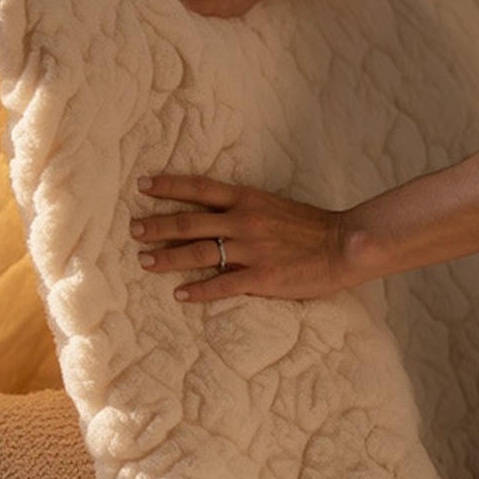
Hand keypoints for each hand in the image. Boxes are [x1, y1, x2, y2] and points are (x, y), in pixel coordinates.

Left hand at [131, 174, 354, 300]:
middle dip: (156, 226)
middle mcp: (244, 221)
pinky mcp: (260, 277)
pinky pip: (221, 284)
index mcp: (247, 199)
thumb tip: (213, 211)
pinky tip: (179, 294)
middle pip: (188, 222)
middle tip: (133, 230)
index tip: (142, 184)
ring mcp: (250, 250)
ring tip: (144, 262)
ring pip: (197, 252)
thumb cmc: (310, 227)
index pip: (199, 188)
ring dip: (166, 258)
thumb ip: (243, 208)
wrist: (345, 245)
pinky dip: (197, 290)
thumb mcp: (273, 205)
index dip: (168, 185)